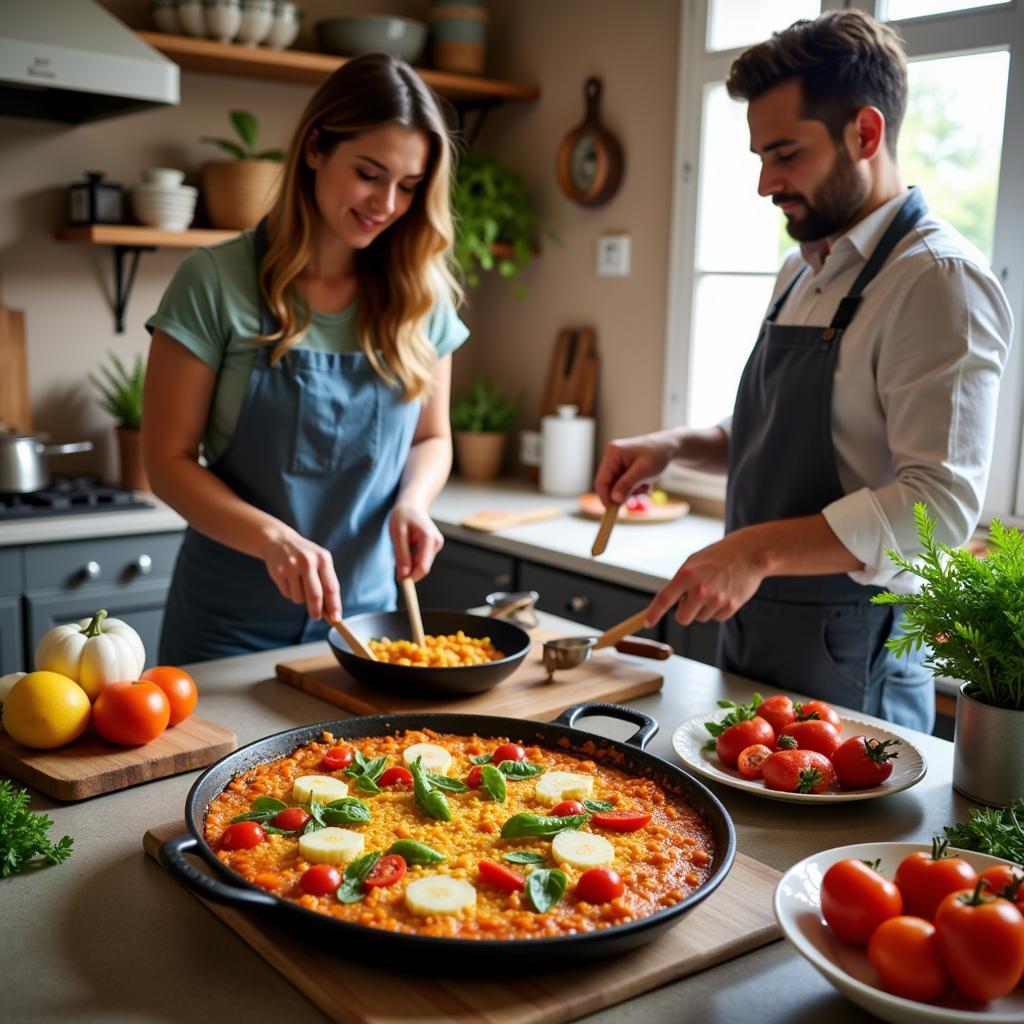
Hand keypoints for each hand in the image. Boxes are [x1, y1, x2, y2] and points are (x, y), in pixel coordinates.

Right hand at [260, 526, 341, 620]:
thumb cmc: (304, 555)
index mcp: (323, 559)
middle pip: (315, 595)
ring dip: (300, 599)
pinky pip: (287, 594)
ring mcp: (291, 566)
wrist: (278, 540)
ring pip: (299, 598)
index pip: (331, 587)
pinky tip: (289, 580)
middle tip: (316, 617)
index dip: (334, 605)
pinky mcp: (278, 572)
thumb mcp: (319, 561)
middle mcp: (308, 561)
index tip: (336, 618)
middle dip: (316, 610)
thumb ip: (326, 581)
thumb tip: (331, 609)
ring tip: (298, 585)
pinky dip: (290, 593)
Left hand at [390, 500, 443, 581]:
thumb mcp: (398, 534)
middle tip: (396, 560)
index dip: (411, 577)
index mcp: (429, 539)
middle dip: (409, 569)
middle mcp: (436, 543)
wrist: (411, 505)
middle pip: (423, 567)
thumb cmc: (403, 516)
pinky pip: (421, 559)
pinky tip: (409, 544)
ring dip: (410, 562)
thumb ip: (402, 555)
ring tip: (403, 545)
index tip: (400, 581)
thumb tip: (403, 576)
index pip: (423, 567)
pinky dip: (412, 557)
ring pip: (422, 565)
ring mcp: (437, 545)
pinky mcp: (434, 547)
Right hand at [594, 430, 678, 506]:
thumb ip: (627, 484)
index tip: (613, 511)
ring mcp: (618, 462)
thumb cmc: (658, 455)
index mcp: (613, 453)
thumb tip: (614, 499)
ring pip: (618, 486)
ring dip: (632, 492)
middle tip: (637, 499)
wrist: (670, 447)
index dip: (605, 497)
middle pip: (609, 484)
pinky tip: (645, 484)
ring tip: (646, 487)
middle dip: (623, 494)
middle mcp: (612, 457)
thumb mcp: (643, 471)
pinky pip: (624, 484)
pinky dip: (635, 488)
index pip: (601, 480)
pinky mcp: (624, 468)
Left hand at [644, 528, 766, 627]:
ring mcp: (716, 599)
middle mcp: (700, 588)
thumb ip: (681, 582)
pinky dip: (718, 610)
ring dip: (704, 608)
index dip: (654, 613)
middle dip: (685, 612)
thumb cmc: (718, 557)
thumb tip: (670, 603)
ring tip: (715, 588)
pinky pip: (717, 618)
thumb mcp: (693, 562)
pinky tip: (725, 593)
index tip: (647, 622)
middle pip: (683, 618)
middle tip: (693, 599)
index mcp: (686, 574)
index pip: (664, 599)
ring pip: (701, 618)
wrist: (749, 553)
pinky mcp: (731, 606)